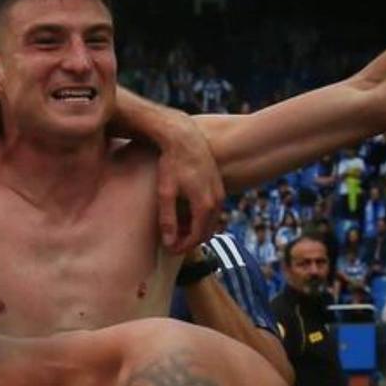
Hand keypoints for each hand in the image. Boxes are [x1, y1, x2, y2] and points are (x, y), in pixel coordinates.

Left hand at [154, 115, 223, 252]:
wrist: (184, 136)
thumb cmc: (172, 163)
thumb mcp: (165, 192)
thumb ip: (168, 219)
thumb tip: (169, 243)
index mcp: (204, 206)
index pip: (196, 237)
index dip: (183, 247)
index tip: (169, 249)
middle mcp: (216, 201)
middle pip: (206, 232)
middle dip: (190, 241)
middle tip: (173, 242)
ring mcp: (219, 193)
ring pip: (211, 221)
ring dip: (196, 229)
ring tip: (177, 228)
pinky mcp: (218, 185)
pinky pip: (213, 210)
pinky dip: (201, 217)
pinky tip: (185, 213)